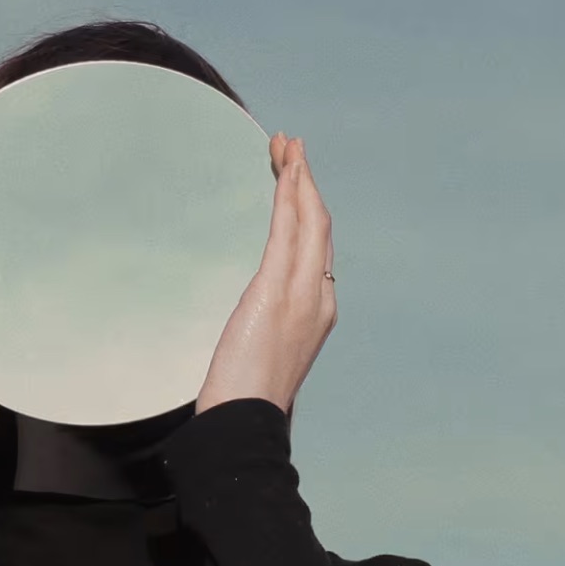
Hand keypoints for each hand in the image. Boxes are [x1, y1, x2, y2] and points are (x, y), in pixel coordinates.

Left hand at [195, 133, 336, 416]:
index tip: (293, 179)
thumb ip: (267, 323)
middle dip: (306, 181)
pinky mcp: (277, 291)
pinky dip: (289, 196)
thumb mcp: (263, 350)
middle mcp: (319, 296)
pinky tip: (284, 172)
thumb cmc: (246, 396)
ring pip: (308, 220)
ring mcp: (302, 294)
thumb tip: (257, 314)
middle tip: (291, 145)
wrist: (245, 421)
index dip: (307, 207)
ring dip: (298, 177)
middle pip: (319, 224)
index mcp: (319, 309)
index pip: (316, 245)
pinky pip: (288, 232)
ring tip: (287, 144)